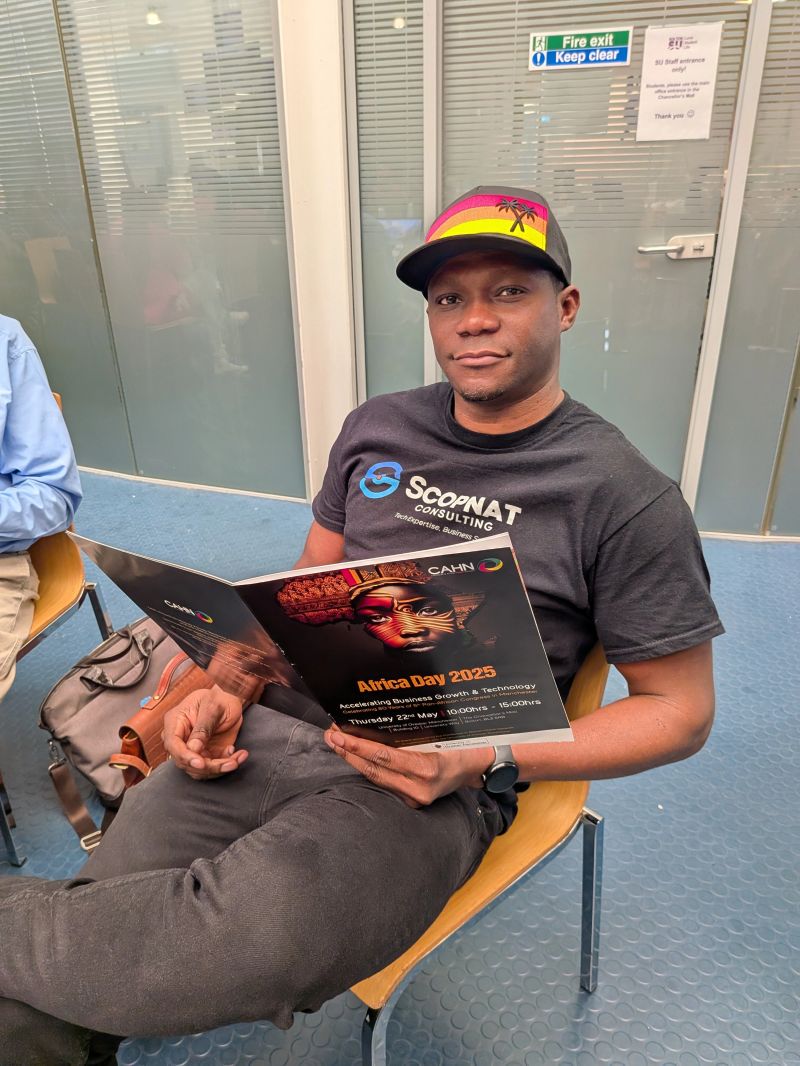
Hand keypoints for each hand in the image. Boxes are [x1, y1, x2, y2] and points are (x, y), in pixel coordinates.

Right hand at [162, 685, 248, 779]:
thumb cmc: (220, 697)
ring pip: (198, 770)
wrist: (232, 699)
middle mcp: (180, 738)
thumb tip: (193, 749)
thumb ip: (203, 727)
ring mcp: (192, 748)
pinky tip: (238, 755)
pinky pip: (212, 768)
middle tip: (230, 763)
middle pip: (185, 762)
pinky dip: (226, 766)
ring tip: (237, 759)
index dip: (185, 757)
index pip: (173, 744)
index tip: (201, 763)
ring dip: (219, 769)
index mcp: (175, 722)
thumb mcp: (213, 707)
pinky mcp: (206, 754)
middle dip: (208, 766)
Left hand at [324, 726, 492, 807]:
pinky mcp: (411, 802)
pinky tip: (355, 759)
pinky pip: (384, 784)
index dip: (358, 746)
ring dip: (354, 761)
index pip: (383, 756)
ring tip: (337, 744)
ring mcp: (414, 798)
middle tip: (330, 736)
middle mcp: (418, 787)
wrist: (479, 769)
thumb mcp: (441, 734)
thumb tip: (379, 719)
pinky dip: (368, 770)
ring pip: (376, 778)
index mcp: (427, 768)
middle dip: (348, 753)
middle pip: (374, 769)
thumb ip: (413, 734)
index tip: (339, 734)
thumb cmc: (463, 745)